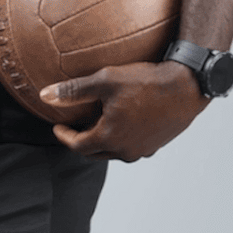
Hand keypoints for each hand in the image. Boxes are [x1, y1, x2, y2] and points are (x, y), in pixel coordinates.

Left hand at [41, 61, 207, 161]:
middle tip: (74, 127)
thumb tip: (45, 96)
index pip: (78, 146)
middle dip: (81, 141)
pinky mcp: (156, 145)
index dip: (64, 137)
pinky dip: (121, 138)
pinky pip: (132, 147)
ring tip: (97, 123)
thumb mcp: (105, 80)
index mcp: (110, 137)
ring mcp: (143, 150)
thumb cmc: (147, 81)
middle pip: (94, 152)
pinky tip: (122, 122)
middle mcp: (125, 150)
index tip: (58, 126)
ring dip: (102, 141)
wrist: (187, 85)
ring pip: (114, 151)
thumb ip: (74, 90)